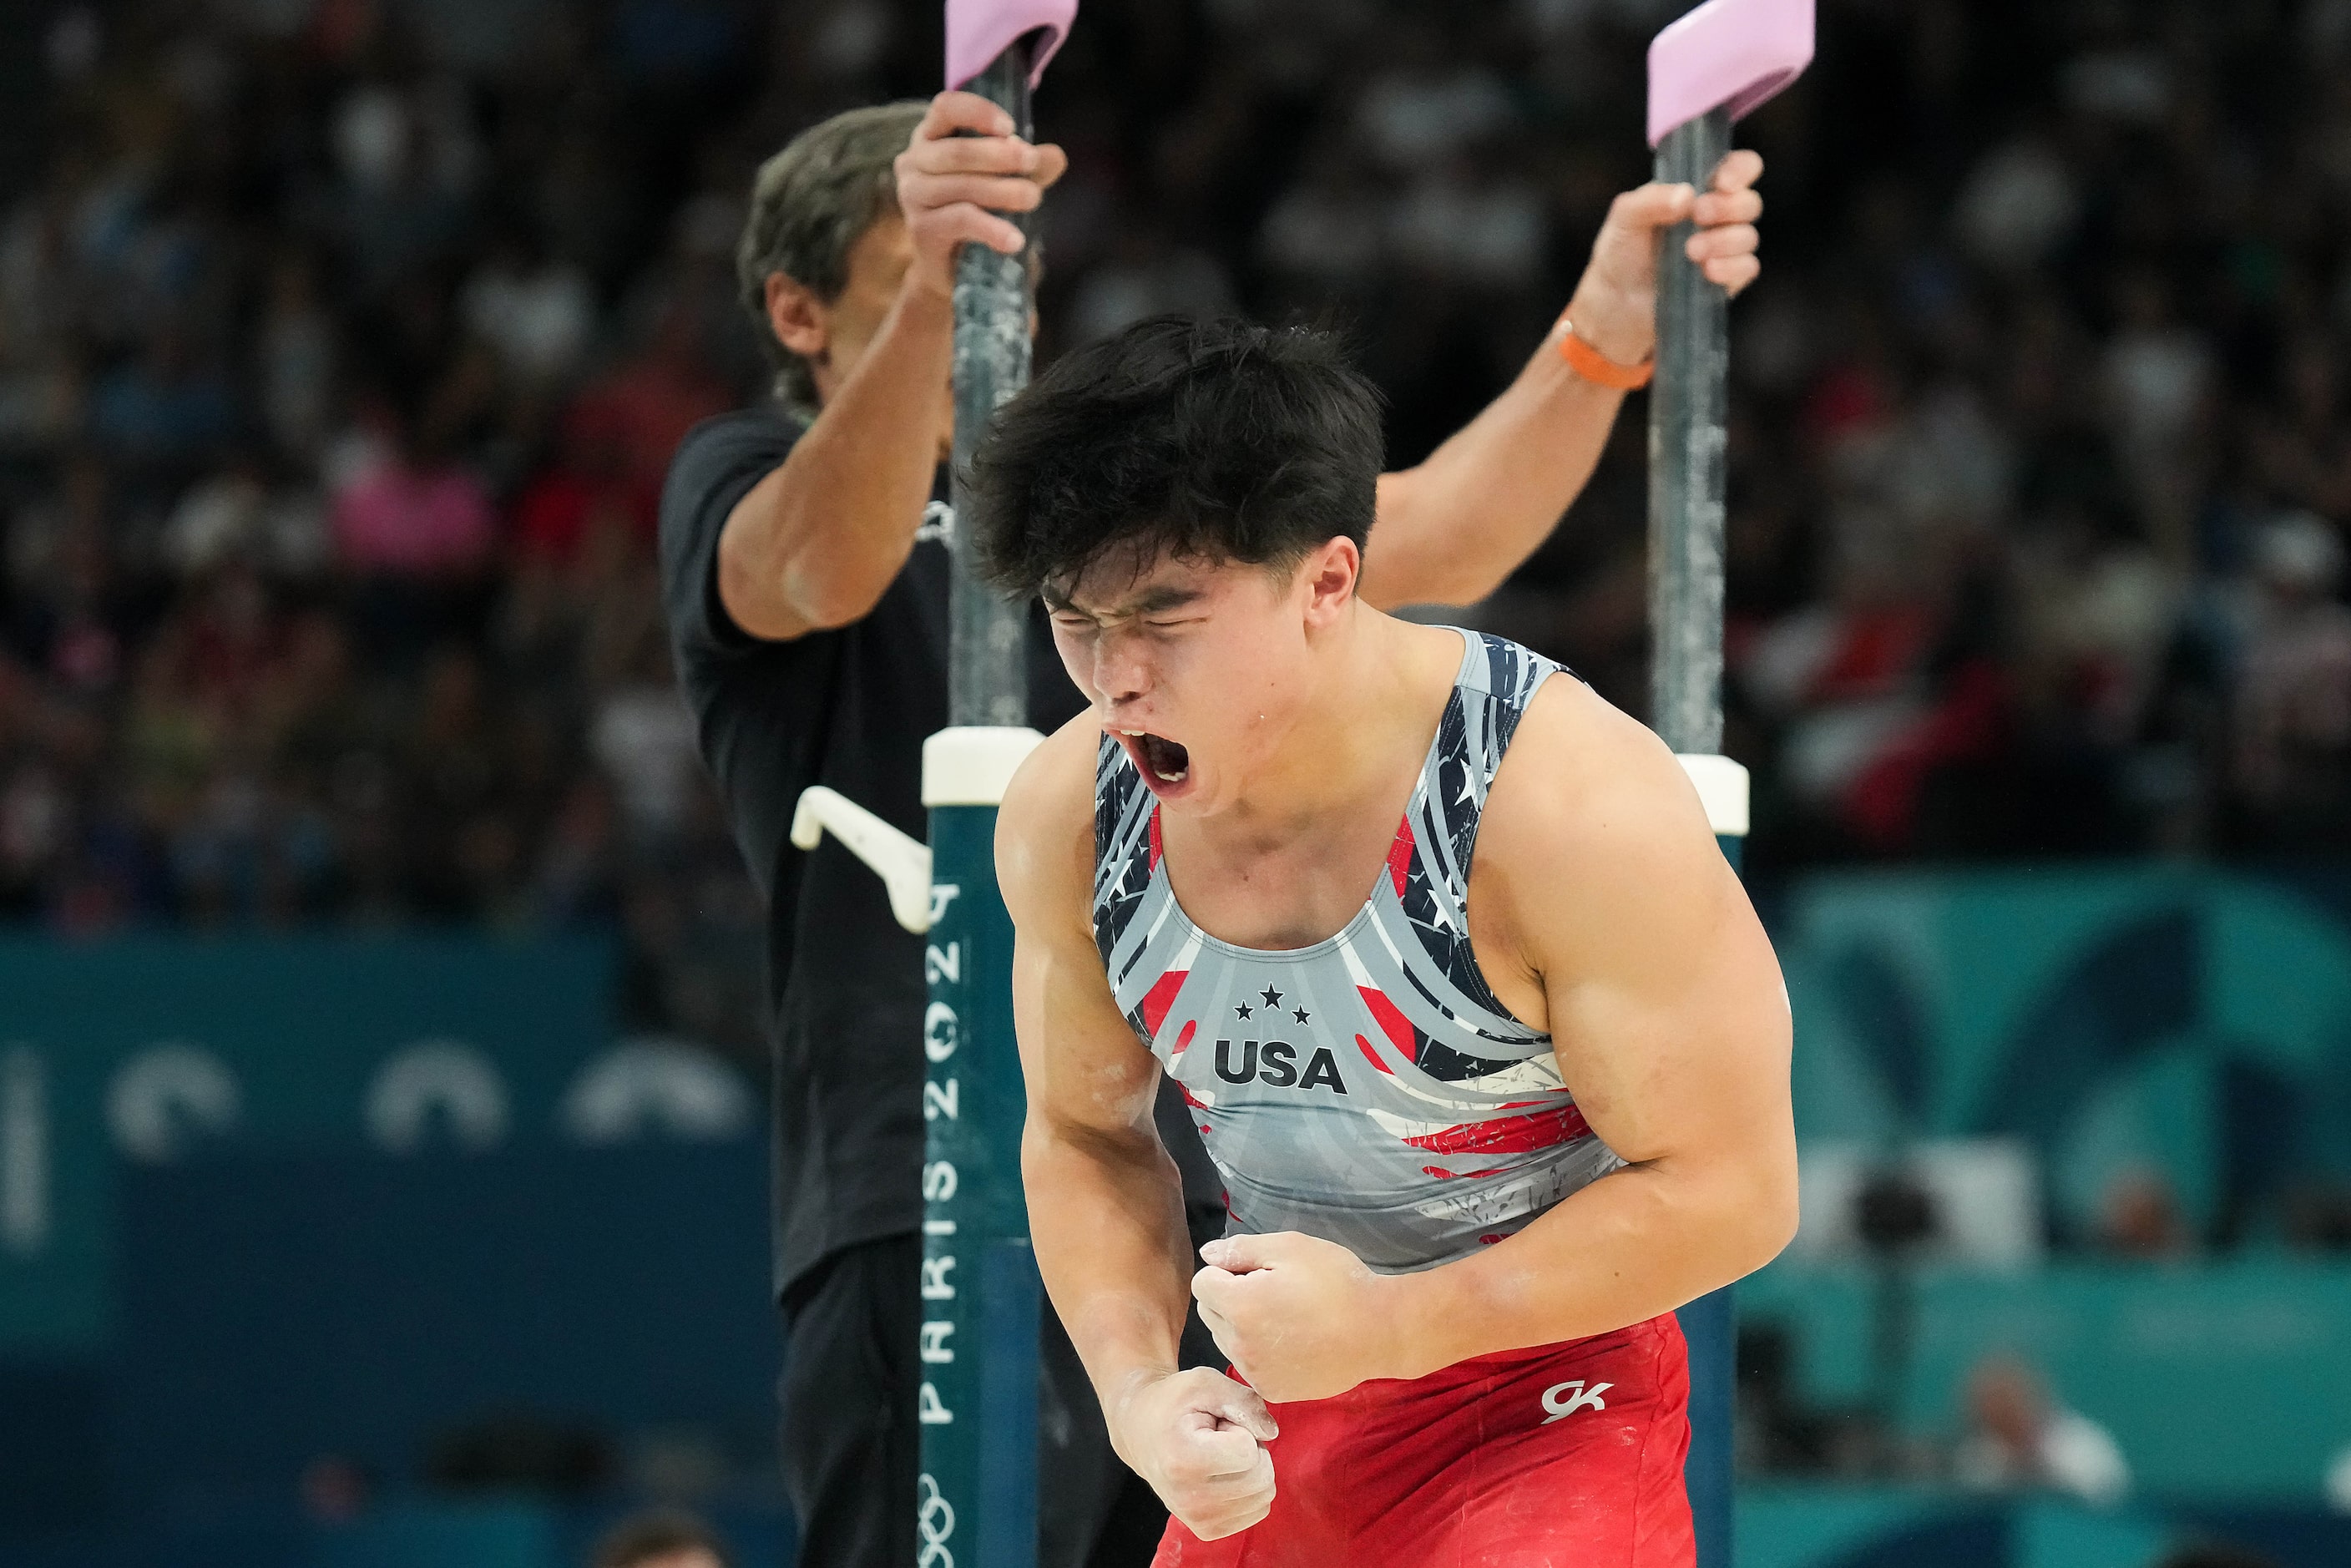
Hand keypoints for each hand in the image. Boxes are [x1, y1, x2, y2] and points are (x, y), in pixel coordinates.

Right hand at [893, 91, 1068, 299]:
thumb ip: (1031, 166)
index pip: (946, 108)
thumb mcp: (1009, 180)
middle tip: (1032, 163)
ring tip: (1033, 199)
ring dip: (1004, 191)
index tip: (1010, 128)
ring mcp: (913, 196)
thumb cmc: (981, 211)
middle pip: (957, 151)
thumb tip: (1056, 156)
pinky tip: (1015, 240)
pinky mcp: (921, 229)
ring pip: (963, 187)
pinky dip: (993, 229)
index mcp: (931, 137)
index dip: (978, 113)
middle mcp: (913, 162)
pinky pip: (962, 220)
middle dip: (1001, 156)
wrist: (958, 268)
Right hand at [1107, 1366, 1278, 1540]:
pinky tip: (1221, 1474)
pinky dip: (1248, 1488)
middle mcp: (1188, 1499)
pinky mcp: (1208, 1531)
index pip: (1248, 1451)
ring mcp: (1198, 1520)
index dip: (1240, 1429)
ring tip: (1219, 1455)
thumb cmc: (1173, 1403)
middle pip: (1262, 1478)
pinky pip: (1258, 1510)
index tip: (1213, 1424)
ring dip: (1249, 1470)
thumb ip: (1244, 1400)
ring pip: (1264, 1496)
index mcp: (1183, 1460)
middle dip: (1250, 1450)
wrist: (1140, 1432)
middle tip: (1219, 1438)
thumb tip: (1271, 1433)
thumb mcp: (1205, 1382)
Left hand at [1191, 1232, 1405, 1402]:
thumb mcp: (1290, 1248)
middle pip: (1209, 1313)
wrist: (1379, 1332)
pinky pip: (1248, 1365)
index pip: (1202, 1282)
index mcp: (1239, 1305)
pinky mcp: (1272, 1390)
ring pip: (1225, 1340)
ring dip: (1240, 1326)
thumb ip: (1241, 1250)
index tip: (1258, 1272)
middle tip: (1271, 1291)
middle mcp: (1238, 1344)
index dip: (1226, 1271)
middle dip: (1228, 1298)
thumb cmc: (1337, 1282)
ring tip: (1283, 1317)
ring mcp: (1254, 1372)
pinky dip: (1258, 1352)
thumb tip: (1207, 1255)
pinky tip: (1290, 1342)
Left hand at [1560, 149, 1765, 365]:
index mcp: (1699, 189)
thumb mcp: (1626, 217)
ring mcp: (1724, 249)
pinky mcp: (1727, 280)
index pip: (1739, 168)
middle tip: (1698, 215)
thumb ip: (1651, 199)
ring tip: (1691, 252)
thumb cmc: (1621, 250)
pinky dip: (1731, 267)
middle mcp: (1717, 216)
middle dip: (1728, 207)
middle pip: (1749, 202)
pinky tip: (1708, 271)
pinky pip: (1747, 268)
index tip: (1722, 182)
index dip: (1740, 169)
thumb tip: (1687, 195)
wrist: (1616, 302)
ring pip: (1748, 236)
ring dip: (1724, 240)